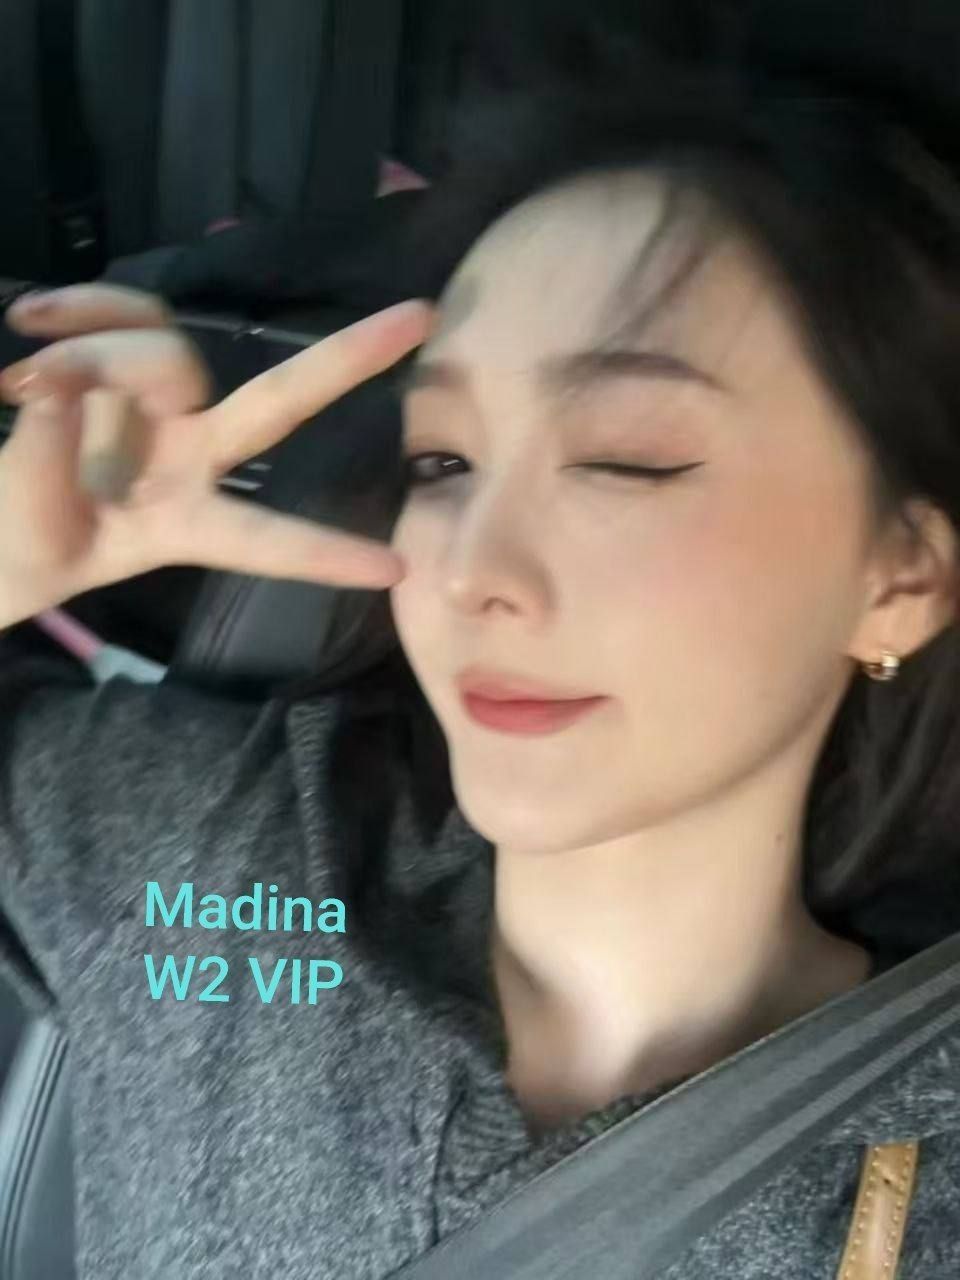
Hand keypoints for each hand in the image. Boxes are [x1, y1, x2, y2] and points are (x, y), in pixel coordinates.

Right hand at [0, 284, 431, 629]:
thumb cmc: (16, 549)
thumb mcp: (28, 540)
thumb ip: (43, 468)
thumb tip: (60, 389)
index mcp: (183, 525)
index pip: (262, 542)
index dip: (321, 555)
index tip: (396, 571)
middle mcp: (190, 458)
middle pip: (276, 402)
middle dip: (343, 362)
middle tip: (420, 317)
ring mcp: (158, 407)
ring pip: (170, 349)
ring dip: (99, 351)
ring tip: (21, 376)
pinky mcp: (115, 364)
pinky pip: (123, 312)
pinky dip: (82, 307)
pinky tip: (31, 318)